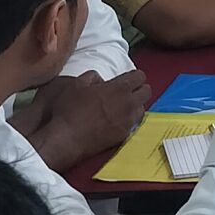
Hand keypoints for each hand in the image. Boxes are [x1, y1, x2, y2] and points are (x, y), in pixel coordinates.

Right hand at [13, 68, 149, 168]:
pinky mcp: (124, 135)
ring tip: (124, 105)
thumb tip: (98, 78)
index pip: (139, 76)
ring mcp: (128, 121)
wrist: (68, 138)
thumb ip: (92, 76)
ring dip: (136, 105)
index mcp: (118, 88)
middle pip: (147, 91)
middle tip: (130, 90)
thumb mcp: (77, 84)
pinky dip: (130, 120)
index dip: (135, 75)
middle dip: (140, 88)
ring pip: (142, 109)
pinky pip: (134, 124)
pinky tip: (119, 120)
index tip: (130, 77)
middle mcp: (128, 104)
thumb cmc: (70, 111)